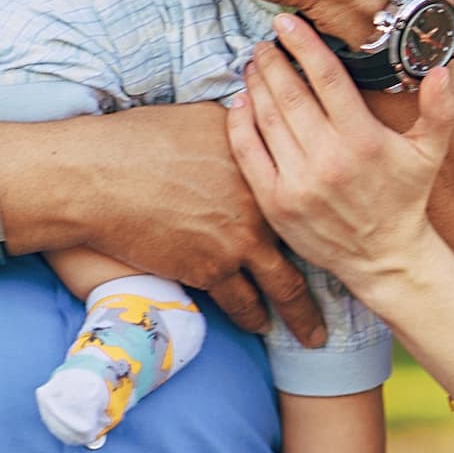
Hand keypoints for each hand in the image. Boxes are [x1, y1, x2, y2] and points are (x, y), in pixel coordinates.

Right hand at [60, 104, 329, 345]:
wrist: (102, 176)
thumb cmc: (142, 140)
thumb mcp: (204, 119)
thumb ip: (241, 131)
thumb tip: (256, 125)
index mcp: (264, 162)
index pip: (306, 191)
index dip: (325, 213)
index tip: (343, 228)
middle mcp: (262, 202)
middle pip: (308, 243)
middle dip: (331, 268)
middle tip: (351, 288)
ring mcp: (239, 240)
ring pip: (283, 286)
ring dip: (298, 313)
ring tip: (311, 333)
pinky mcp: (210, 270)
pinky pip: (242, 303)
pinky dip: (253, 316)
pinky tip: (261, 326)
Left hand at [224, 17, 451, 290]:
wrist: (382, 258)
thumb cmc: (405, 198)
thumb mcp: (431, 153)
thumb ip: (440, 110)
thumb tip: (441, 69)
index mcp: (364, 141)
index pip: (327, 80)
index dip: (304, 46)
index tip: (287, 22)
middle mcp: (328, 160)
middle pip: (290, 95)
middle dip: (273, 61)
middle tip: (266, 42)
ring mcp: (298, 183)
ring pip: (267, 119)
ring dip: (256, 85)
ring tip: (254, 65)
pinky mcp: (275, 203)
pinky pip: (248, 152)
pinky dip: (239, 123)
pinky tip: (240, 102)